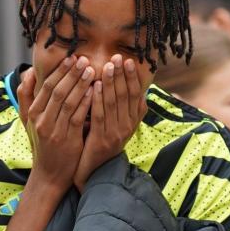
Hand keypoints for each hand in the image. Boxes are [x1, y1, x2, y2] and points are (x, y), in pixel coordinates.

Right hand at [16, 57, 94, 192]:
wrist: (49, 173)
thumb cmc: (42, 143)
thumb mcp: (28, 120)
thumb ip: (26, 96)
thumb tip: (29, 72)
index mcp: (32, 113)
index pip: (46, 86)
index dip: (59, 71)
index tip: (72, 57)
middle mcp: (41, 120)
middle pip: (57, 91)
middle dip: (71, 74)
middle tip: (84, 59)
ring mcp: (54, 131)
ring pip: (67, 102)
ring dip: (80, 85)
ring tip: (91, 70)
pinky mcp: (67, 140)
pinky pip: (77, 117)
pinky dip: (85, 103)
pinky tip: (93, 92)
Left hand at [74, 56, 146, 189]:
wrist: (93, 173)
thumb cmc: (102, 144)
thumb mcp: (117, 125)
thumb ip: (123, 108)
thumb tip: (132, 85)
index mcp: (132, 122)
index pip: (135, 95)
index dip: (132, 77)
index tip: (128, 60)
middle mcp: (127, 127)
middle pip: (126, 96)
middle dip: (122, 75)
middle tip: (118, 57)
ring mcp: (116, 134)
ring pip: (114, 104)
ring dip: (111, 83)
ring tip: (107, 66)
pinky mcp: (101, 140)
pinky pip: (100, 116)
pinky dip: (98, 99)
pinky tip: (94, 86)